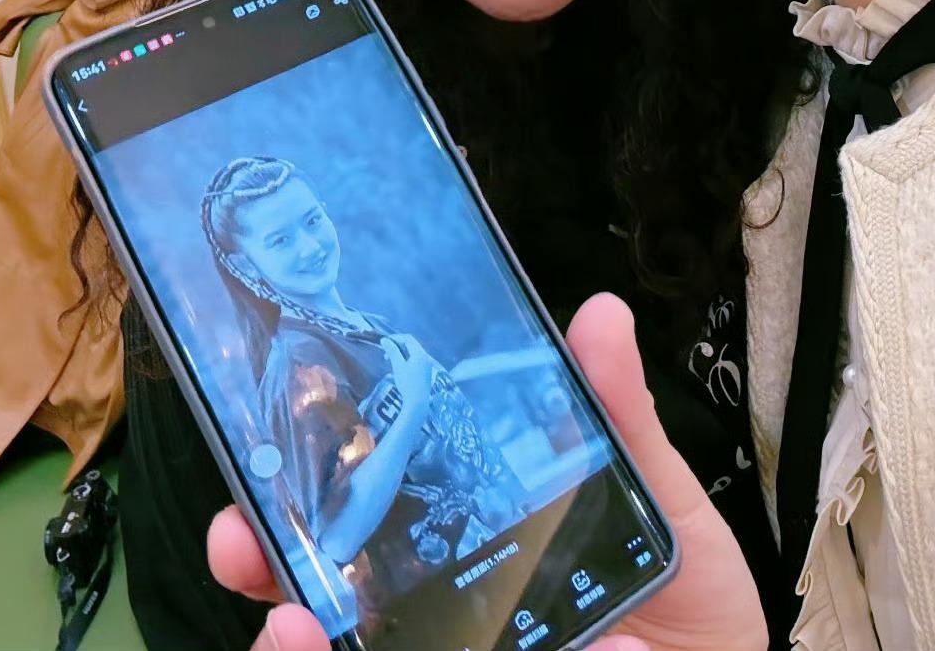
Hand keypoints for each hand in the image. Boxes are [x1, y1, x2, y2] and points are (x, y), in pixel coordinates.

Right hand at [210, 293, 766, 650]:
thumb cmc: (692, 609)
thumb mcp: (659, 504)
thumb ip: (619, 420)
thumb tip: (600, 316)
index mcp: (468, 544)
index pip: (361, 517)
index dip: (298, 498)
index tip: (259, 464)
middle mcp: (438, 614)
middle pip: (324, 594)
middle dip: (266, 566)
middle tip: (242, 543)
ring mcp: (448, 649)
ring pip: (344, 646)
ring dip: (303, 641)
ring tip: (294, 628)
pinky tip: (404, 649)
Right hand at [383, 333, 436, 426]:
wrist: (417, 402)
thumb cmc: (407, 384)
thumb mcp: (398, 366)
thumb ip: (392, 352)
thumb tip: (385, 340)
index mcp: (420, 354)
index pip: (408, 338)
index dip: (396, 338)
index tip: (385, 342)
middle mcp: (425, 357)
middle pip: (411, 345)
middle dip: (397, 345)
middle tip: (386, 352)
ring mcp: (427, 365)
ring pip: (412, 352)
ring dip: (401, 353)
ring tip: (389, 360)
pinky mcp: (425, 372)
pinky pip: (415, 360)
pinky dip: (406, 359)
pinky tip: (398, 367)